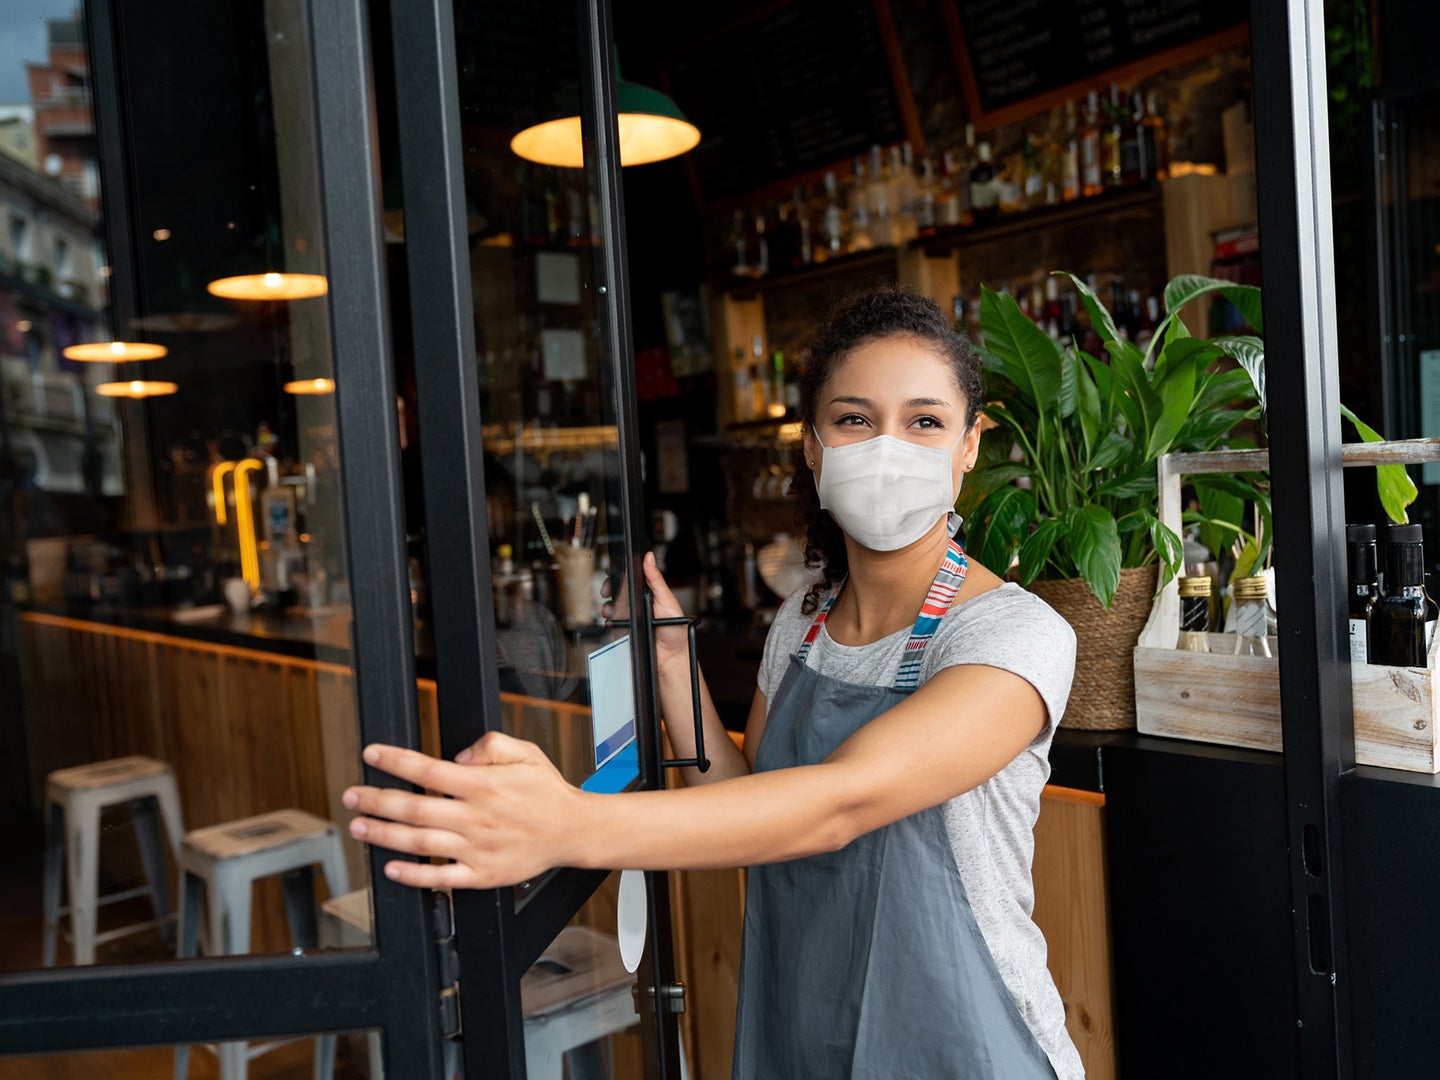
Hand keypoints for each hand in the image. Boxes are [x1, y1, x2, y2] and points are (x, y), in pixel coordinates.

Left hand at [342, 734, 585, 888]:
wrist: (573, 830)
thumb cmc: (546, 791)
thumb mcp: (525, 752)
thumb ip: (490, 745)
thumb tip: (458, 756)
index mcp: (484, 785)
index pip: (428, 769)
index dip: (395, 761)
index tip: (371, 754)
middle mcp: (476, 817)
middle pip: (415, 807)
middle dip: (376, 799)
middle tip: (351, 795)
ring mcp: (477, 848)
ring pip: (420, 842)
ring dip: (384, 835)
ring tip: (359, 827)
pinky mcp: (482, 874)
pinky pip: (441, 877)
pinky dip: (414, 876)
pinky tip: (391, 868)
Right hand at [603, 552, 688, 675]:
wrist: (672, 658)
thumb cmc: (676, 631)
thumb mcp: (667, 600)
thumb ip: (656, 579)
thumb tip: (649, 557)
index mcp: (648, 593)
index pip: (631, 578)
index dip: (620, 573)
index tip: (613, 570)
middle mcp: (637, 604)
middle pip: (617, 590)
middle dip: (609, 587)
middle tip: (608, 590)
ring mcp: (629, 617)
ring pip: (611, 605)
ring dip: (608, 605)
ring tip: (611, 608)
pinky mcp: (623, 631)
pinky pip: (611, 623)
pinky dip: (609, 620)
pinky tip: (613, 620)